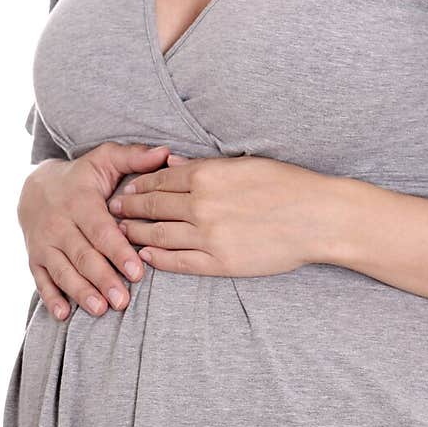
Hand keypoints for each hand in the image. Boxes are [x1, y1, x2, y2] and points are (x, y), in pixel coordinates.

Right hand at [18, 142, 171, 320]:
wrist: (35, 186)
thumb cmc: (81, 176)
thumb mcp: (105, 159)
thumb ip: (134, 157)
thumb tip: (166, 153)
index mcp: (80, 202)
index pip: (102, 231)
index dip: (119, 252)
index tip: (137, 272)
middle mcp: (59, 224)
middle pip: (83, 255)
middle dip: (103, 279)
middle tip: (123, 300)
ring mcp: (44, 243)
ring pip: (63, 271)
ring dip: (81, 292)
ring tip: (100, 309)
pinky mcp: (35, 257)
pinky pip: (41, 280)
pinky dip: (51, 298)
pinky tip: (64, 314)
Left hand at [107, 153, 333, 277]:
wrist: (316, 217)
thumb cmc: (286, 184)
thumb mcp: (244, 164)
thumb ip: (205, 166)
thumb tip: (173, 164)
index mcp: (207, 175)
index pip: (159, 180)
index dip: (138, 185)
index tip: (125, 188)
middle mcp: (201, 205)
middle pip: (152, 206)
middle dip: (128, 208)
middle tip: (111, 210)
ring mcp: (207, 236)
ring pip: (158, 234)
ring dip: (136, 233)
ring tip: (121, 233)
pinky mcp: (218, 262)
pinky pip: (177, 261)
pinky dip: (157, 258)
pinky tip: (147, 256)